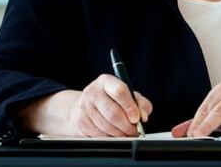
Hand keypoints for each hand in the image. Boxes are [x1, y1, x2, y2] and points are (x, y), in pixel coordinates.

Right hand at [19, 74, 151, 136]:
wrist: (74, 110)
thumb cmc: (104, 102)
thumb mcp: (120, 95)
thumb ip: (136, 100)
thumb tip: (145, 112)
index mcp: (105, 81)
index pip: (118, 88)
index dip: (130, 103)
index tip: (138, 116)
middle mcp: (93, 92)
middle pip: (114, 112)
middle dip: (128, 125)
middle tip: (135, 130)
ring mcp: (85, 108)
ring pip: (108, 127)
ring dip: (120, 134)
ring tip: (127, 134)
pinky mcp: (80, 123)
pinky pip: (99, 135)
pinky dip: (110, 139)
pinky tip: (113, 136)